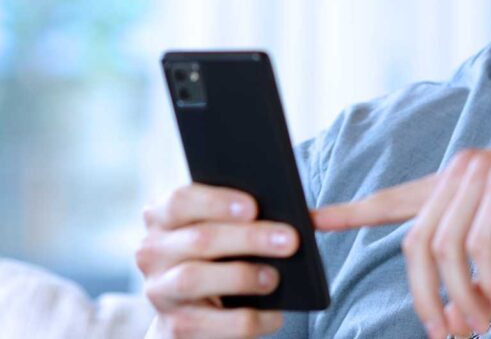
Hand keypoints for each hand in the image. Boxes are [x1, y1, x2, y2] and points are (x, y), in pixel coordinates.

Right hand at [135, 184, 299, 338]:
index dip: (217, 201)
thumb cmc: (221, 255)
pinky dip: (247, 319)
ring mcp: (158, 291)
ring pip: (194, 279)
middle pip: (199, 239)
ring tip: (276, 277)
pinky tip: (275, 314)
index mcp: (163, 217)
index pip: (180, 200)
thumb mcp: (227, 230)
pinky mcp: (172, 327)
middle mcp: (152, 251)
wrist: (194, 312)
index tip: (254, 206)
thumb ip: (249, 216)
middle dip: (248, 238)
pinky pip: (208, 325)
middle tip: (290, 240)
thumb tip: (303, 215)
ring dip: (241, 276)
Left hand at [313, 121, 490, 338]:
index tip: (312, 221)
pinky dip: (489, 284)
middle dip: (426, 299)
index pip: (397, 198)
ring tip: (485, 323)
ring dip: (461, 298)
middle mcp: (461, 172)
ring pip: (442, 250)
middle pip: (415, 245)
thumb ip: (490, 273)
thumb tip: (461, 311)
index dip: (353, 211)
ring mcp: (481, 173)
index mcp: (459, 184)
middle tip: (450, 335)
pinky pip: (478, 247)